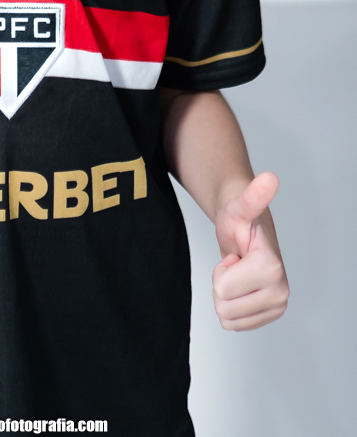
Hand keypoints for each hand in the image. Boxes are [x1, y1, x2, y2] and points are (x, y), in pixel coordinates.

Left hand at [212, 172, 288, 330]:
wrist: (245, 231)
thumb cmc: (239, 219)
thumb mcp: (239, 207)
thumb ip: (253, 196)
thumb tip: (269, 178)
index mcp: (272, 268)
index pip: (221, 289)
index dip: (222, 269)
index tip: (237, 254)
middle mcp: (281, 291)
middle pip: (223, 306)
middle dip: (222, 282)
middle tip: (236, 263)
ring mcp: (278, 306)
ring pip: (227, 318)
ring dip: (226, 294)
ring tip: (238, 272)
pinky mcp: (270, 316)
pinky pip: (233, 325)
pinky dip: (231, 306)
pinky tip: (241, 286)